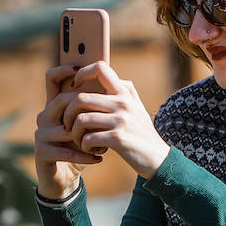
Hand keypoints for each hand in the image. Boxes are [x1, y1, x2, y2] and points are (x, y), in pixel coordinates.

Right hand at [34, 64, 97, 198]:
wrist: (66, 176)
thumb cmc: (81, 146)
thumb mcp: (89, 125)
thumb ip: (96, 106)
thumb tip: (120, 84)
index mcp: (55, 106)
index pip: (51, 80)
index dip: (62, 70)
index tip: (79, 67)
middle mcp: (44, 116)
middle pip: (62, 101)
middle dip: (86, 111)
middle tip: (106, 121)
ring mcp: (40, 134)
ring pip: (67, 128)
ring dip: (89, 138)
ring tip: (105, 145)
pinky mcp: (41, 152)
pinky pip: (65, 150)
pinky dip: (85, 155)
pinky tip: (99, 158)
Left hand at [57, 62, 169, 179]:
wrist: (158, 158)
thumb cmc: (142, 132)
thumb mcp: (137, 107)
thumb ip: (123, 92)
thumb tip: (109, 75)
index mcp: (125, 93)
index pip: (100, 68)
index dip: (81, 73)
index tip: (74, 87)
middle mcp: (123, 103)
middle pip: (80, 98)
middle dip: (68, 113)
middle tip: (69, 124)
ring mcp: (122, 121)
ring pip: (81, 120)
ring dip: (74, 133)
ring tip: (80, 140)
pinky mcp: (118, 139)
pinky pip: (88, 138)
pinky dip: (84, 146)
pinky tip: (91, 149)